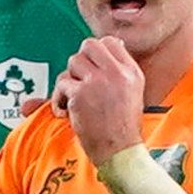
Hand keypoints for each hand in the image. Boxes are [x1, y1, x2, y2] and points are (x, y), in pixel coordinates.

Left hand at [63, 37, 149, 154]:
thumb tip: (110, 47)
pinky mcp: (80, 94)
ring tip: (74, 97)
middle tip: (80, 79)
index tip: (92, 67)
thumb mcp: (134, 93)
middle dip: (80, 61)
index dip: (97, 52)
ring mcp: (98, 82)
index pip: (110, 42)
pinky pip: (62, 83)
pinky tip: (65, 111)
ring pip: (73, 62)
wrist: (119, 151)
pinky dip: (59, 99)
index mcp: (131, 72)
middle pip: (89, 46)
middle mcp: (116, 73)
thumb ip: (121, 71)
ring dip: (69, 79)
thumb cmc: (123, 128)